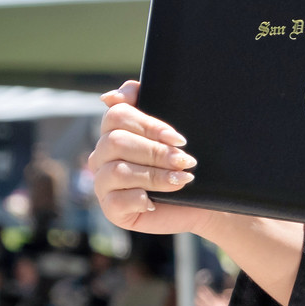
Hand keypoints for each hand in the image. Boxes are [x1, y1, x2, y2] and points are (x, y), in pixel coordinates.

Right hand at [88, 82, 207, 235]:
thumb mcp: (172, 133)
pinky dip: (139, 199)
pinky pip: (116, 200)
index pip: (117, 115)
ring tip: (182, 179)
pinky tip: (155, 201)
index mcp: (114, 131)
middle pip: (117, 142)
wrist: (201, 202)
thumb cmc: (184, 164)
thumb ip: (149, 103)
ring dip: (155, 175)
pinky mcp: (111, 208)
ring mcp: (104, 182)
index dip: (148, 125)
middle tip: (186, 160)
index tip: (178, 138)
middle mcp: (103, 155)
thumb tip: (110, 97)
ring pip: (118, 171)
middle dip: (156, 152)